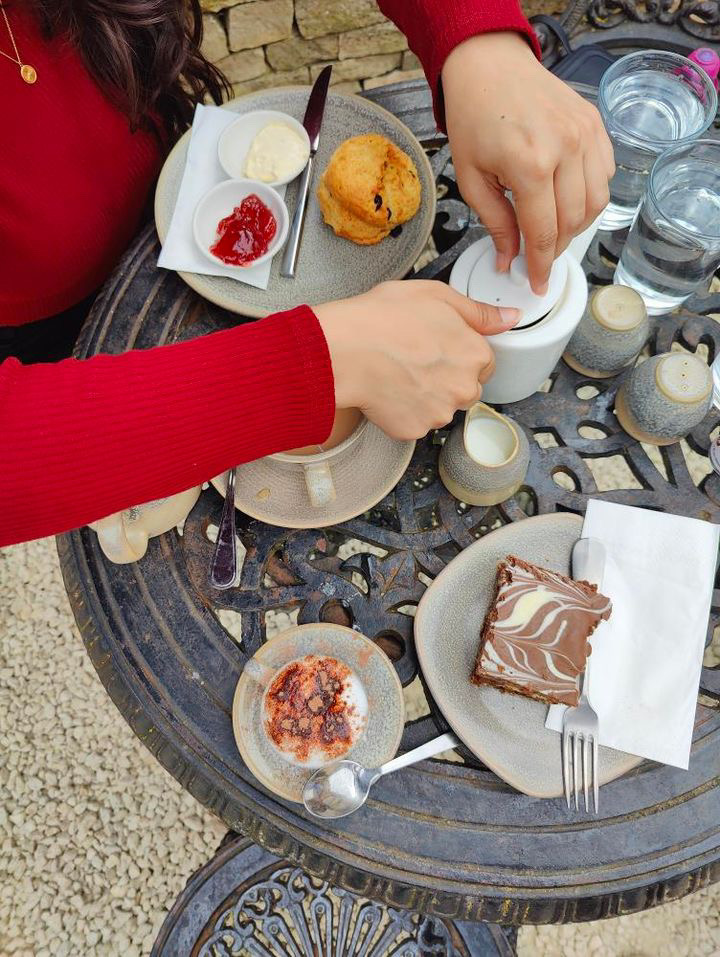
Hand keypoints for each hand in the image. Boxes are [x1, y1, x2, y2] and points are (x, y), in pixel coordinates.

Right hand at [314, 280, 518, 440]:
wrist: (344, 350)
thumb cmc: (383, 318)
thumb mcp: (436, 296)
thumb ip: (478, 311)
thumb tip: (510, 318)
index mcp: (475, 355)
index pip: (484, 363)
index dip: (459, 352)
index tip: (437, 347)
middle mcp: (464, 389)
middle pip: (465, 389)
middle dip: (447, 378)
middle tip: (415, 360)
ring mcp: (439, 413)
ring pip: (441, 409)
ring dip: (426, 397)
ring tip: (398, 374)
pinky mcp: (414, 430)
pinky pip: (415, 423)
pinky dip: (403, 411)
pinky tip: (387, 390)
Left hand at [442, 31, 614, 293]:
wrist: (489, 66)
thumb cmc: (473, 119)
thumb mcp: (471, 178)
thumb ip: (495, 223)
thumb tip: (509, 260)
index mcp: (530, 165)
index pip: (544, 232)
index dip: (542, 265)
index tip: (539, 284)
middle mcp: (565, 149)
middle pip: (573, 222)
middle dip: (557, 248)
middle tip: (539, 258)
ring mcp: (585, 135)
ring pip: (596, 203)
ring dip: (576, 226)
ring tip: (552, 231)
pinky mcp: (594, 125)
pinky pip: (604, 175)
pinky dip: (589, 196)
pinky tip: (567, 200)